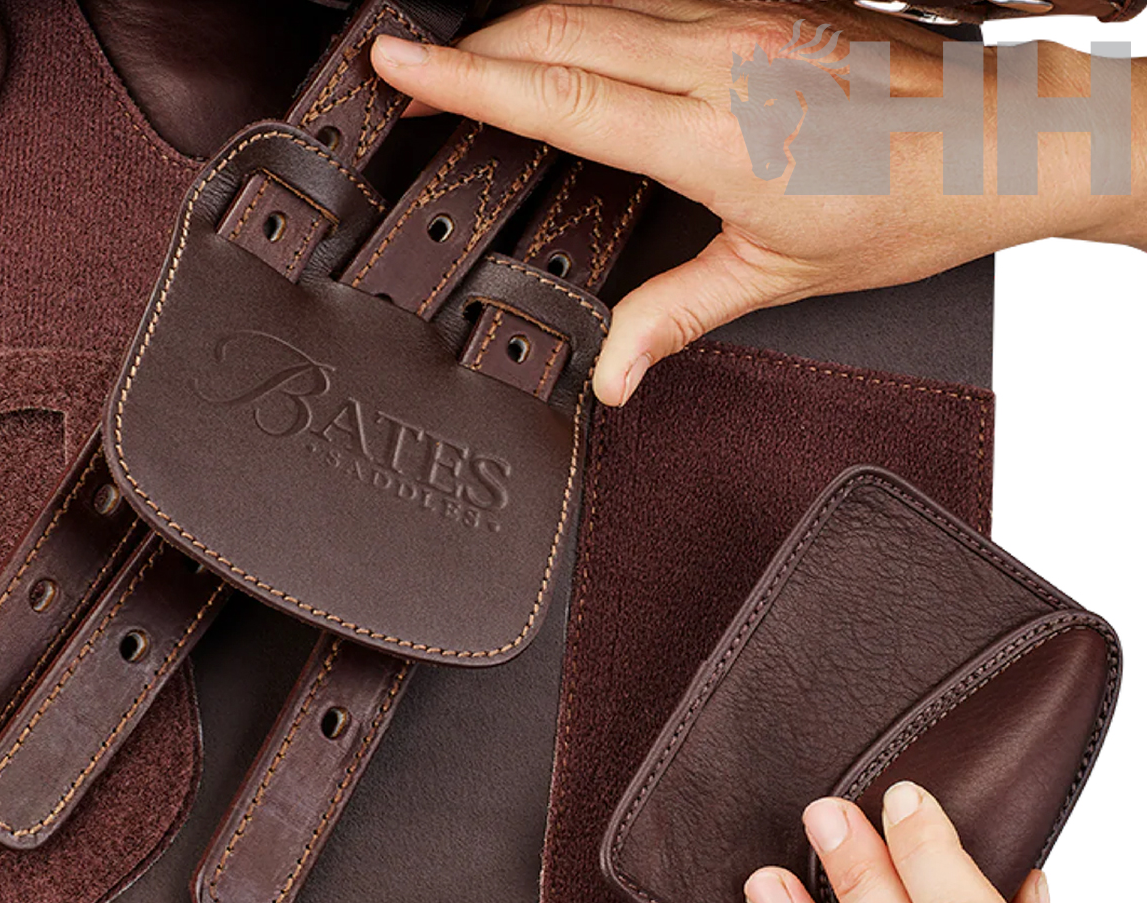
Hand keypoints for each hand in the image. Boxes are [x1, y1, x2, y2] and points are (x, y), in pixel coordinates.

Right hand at [371, 1, 1145, 405]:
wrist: (997, 141)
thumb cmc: (904, 207)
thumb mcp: (777, 278)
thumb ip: (673, 317)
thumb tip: (610, 372)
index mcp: (717, 137)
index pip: (562, 97)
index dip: (468, 82)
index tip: (399, 69)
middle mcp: (722, 58)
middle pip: (559, 28)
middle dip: (474, 49)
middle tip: (416, 75)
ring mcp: (741, 15)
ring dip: (524, 22)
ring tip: (475, 59)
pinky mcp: (759, 0)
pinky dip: (588, 12)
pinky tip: (567, 34)